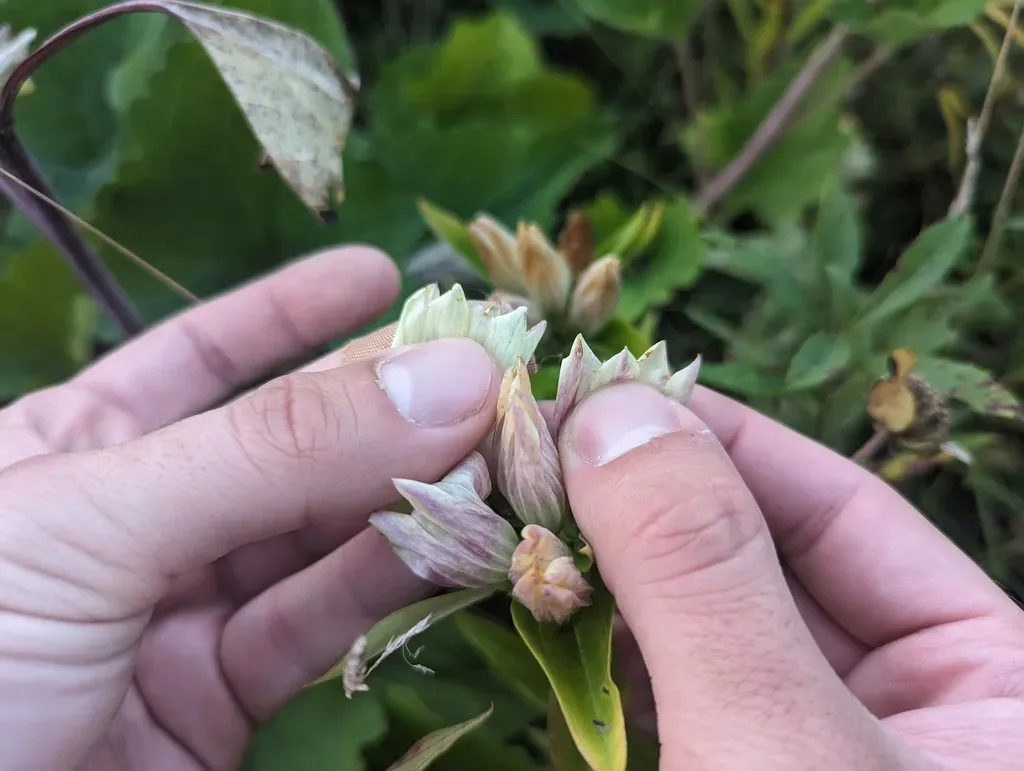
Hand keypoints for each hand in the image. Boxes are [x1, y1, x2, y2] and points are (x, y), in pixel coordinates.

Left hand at [0, 246, 501, 770]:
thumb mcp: (96, 516)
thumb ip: (274, 449)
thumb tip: (446, 379)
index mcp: (68, 450)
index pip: (194, 358)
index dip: (288, 312)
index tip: (383, 274)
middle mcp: (133, 522)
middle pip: (282, 446)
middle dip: (383, 407)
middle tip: (488, 370)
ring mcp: (178, 615)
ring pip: (316, 537)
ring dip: (410, 496)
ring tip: (501, 451)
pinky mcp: (219, 701)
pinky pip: (320, 624)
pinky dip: (395, 584)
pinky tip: (460, 540)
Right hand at [559, 382, 1023, 768]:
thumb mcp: (776, 743)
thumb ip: (707, 577)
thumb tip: (616, 415)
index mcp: (996, 683)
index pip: (845, 509)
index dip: (720, 439)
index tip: (608, 391)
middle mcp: (913, 706)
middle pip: (767, 558)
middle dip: (652, 504)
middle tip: (546, 449)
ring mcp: (820, 747)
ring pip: (709, 621)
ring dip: (616, 570)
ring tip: (528, 516)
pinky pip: (676, 687)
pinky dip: (609, 646)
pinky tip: (546, 603)